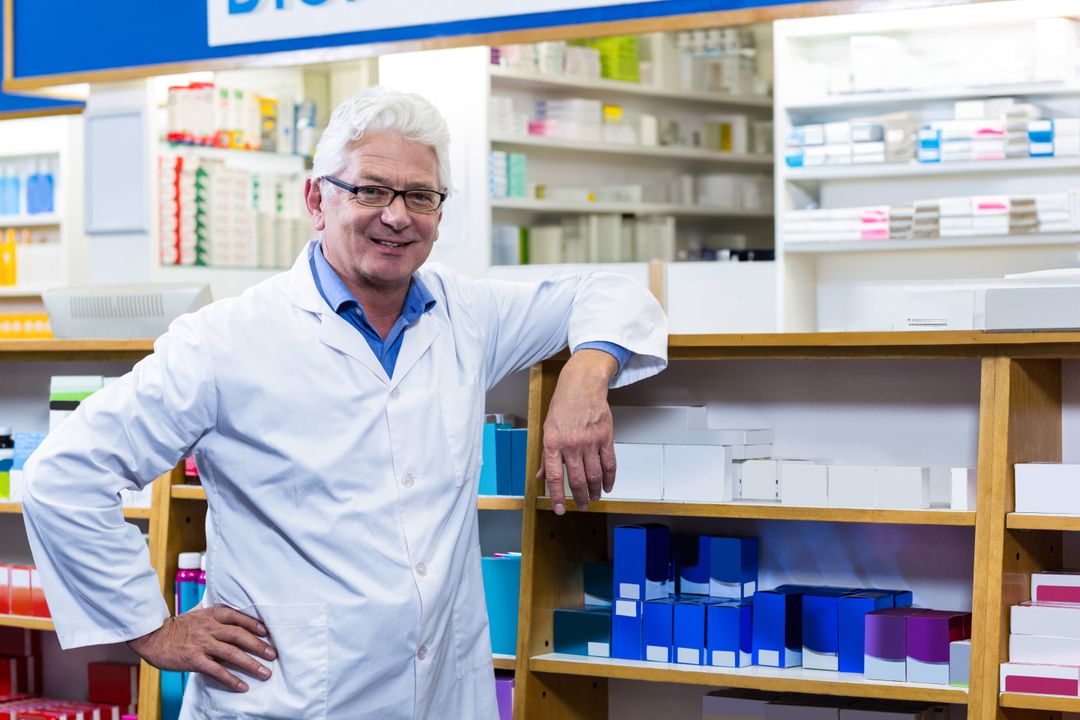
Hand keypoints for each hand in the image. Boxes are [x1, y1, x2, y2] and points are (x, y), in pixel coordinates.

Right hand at [127, 606, 276, 691]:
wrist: (152, 637)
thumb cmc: (176, 627)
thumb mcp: (197, 615)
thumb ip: (214, 617)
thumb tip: (234, 622)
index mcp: (211, 614)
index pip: (237, 617)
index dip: (253, 624)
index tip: (267, 632)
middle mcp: (209, 628)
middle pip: (239, 636)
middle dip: (259, 645)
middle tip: (273, 654)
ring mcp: (202, 644)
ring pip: (232, 654)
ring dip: (251, 664)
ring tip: (265, 672)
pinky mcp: (194, 660)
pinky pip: (217, 671)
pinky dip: (232, 679)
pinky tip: (242, 686)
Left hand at [541, 349, 618, 514]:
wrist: (582, 385)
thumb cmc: (563, 405)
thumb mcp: (548, 429)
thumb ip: (546, 456)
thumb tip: (541, 477)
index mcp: (553, 443)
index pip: (555, 477)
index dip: (557, 496)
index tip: (560, 509)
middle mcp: (571, 444)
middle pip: (577, 480)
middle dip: (579, 497)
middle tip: (581, 505)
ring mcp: (590, 442)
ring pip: (594, 475)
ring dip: (594, 491)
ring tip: (593, 498)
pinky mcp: (605, 437)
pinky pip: (609, 464)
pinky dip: (609, 478)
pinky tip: (607, 487)